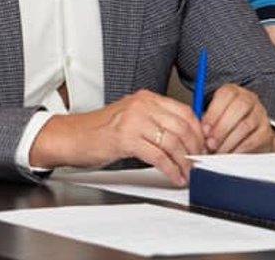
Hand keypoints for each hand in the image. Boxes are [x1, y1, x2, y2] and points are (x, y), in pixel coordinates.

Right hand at [30, 90, 203, 185]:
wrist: (71, 136)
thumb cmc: (99, 131)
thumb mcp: (131, 118)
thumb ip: (155, 122)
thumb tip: (185, 138)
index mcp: (146, 98)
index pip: (185, 112)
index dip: (198, 132)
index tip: (203, 147)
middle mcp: (142, 105)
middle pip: (182, 127)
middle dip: (195, 149)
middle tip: (198, 163)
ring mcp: (133, 121)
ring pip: (172, 142)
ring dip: (184, 162)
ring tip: (187, 173)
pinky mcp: (126, 139)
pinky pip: (158, 156)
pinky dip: (170, 169)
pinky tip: (174, 176)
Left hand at [202, 83, 274, 152]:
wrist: (250, 136)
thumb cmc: (227, 124)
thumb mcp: (215, 118)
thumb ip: (207, 122)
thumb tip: (198, 134)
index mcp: (233, 92)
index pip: (226, 95)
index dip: (214, 113)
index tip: (204, 130)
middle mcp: (249, 100)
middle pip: (238, 109)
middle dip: (221, 128)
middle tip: (210, 143)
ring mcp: (260, 115)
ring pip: (245, 126)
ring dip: (228, 141)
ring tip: (217, 151)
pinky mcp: (265, 132)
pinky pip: (252, 141)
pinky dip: (238, 150)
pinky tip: (229, 155)